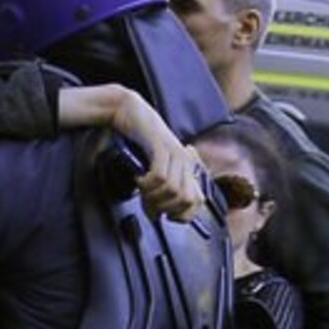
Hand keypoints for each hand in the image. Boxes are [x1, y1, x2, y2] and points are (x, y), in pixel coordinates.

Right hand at [113, 90, 204, 220]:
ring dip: (152, 195)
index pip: (197, 203)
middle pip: (185, 200)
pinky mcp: (163, 147)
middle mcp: (187, 162)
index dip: (179, 214)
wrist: (131, 112)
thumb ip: (161, 190)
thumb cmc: (140, 141)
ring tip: (141, 186)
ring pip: (172, 190)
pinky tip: (138, 177)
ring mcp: (176, 153)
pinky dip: (146, 183)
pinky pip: (160, 176)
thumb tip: (156, 216)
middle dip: (163, 207)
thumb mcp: (154, 167)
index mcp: (188, 168)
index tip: (161, 212)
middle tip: (147, 200)